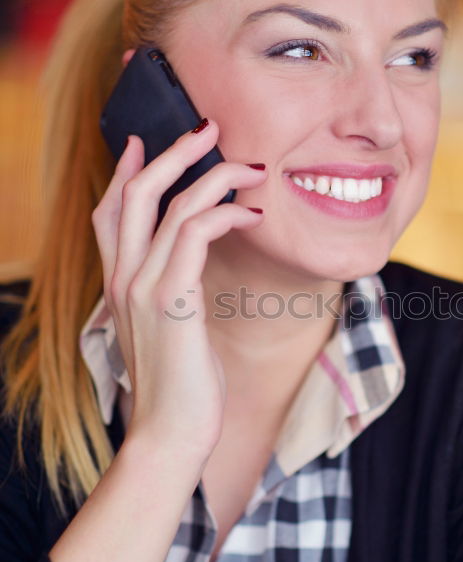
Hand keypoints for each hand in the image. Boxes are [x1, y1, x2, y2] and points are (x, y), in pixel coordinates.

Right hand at [91, 119, 266, 461]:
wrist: (170, 434)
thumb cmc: (179, 386)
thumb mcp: (168, 331)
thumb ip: (171, 295)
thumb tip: (192, 271)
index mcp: (118, 284)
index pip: (110, 212)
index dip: (124, 171)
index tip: (146, 140)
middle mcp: (124, 279)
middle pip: (136, 193)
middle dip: (174, 152)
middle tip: (208, 128)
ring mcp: (143, 287)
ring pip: (170, 205)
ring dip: (215, 175)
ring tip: (251, 167)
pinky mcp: (172, 301)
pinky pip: (196, 235)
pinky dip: (225, 213)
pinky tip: (252, 213)